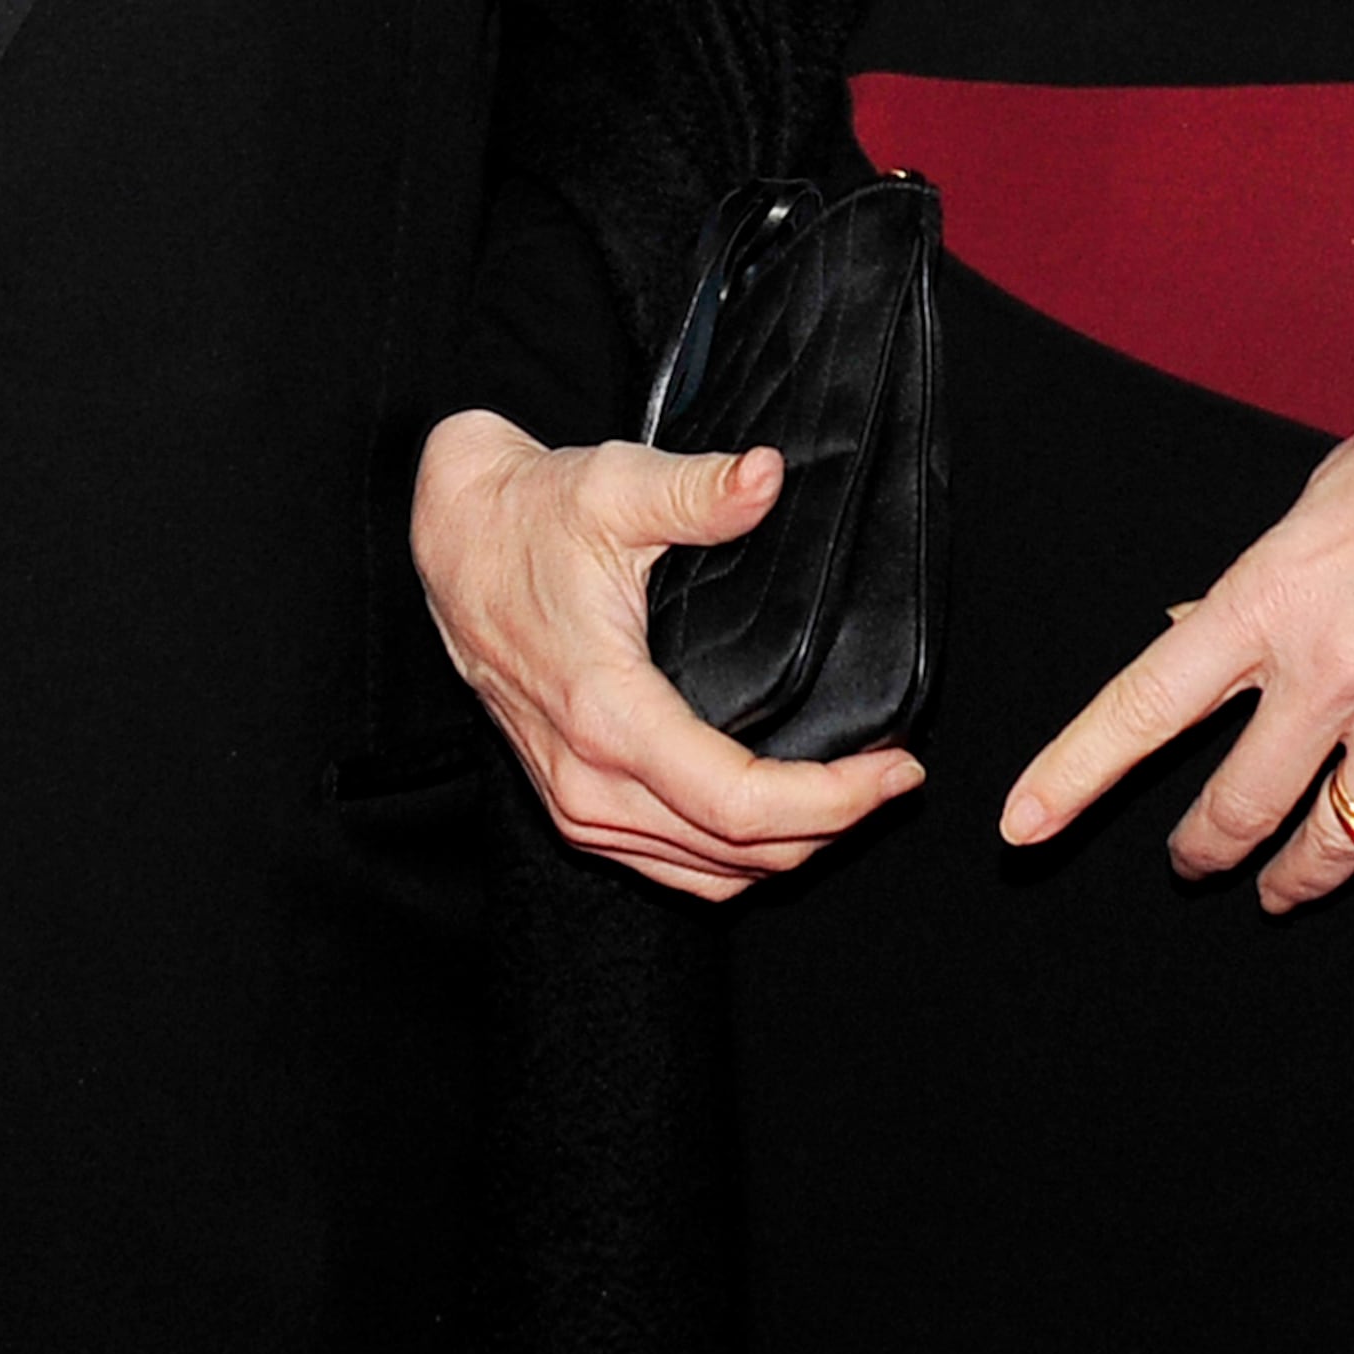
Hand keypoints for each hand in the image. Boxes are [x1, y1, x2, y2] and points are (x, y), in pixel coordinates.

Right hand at [412, 406, 923, 901]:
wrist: (456, 544)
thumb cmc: (531, 517)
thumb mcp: (615, 485)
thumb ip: (698, 489)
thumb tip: (769, 477)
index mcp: (605, 712)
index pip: (739, 804)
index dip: (834, 800)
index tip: (898, 769)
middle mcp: (587, 779)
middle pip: (738, 853)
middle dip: (833, 824)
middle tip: (896, 777)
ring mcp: (576, 805)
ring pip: (709, 876)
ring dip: (791, 848)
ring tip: (852, 795)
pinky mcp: (573, 808)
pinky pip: (673, 867)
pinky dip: (737, 860)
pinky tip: (781, 817)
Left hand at [998, 342, 1353, 947]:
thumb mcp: (1315, 498)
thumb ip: (1257, 585)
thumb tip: (1196, 630)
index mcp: (1272, 597)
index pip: (1147, 705)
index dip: (1078, 774)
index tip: (1025, 824)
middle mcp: (1336, 667)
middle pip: (1240, 802)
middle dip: (1202, 849)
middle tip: (1190, 861)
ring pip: (1338, 838)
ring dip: (1295, 877)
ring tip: (1276, 888)